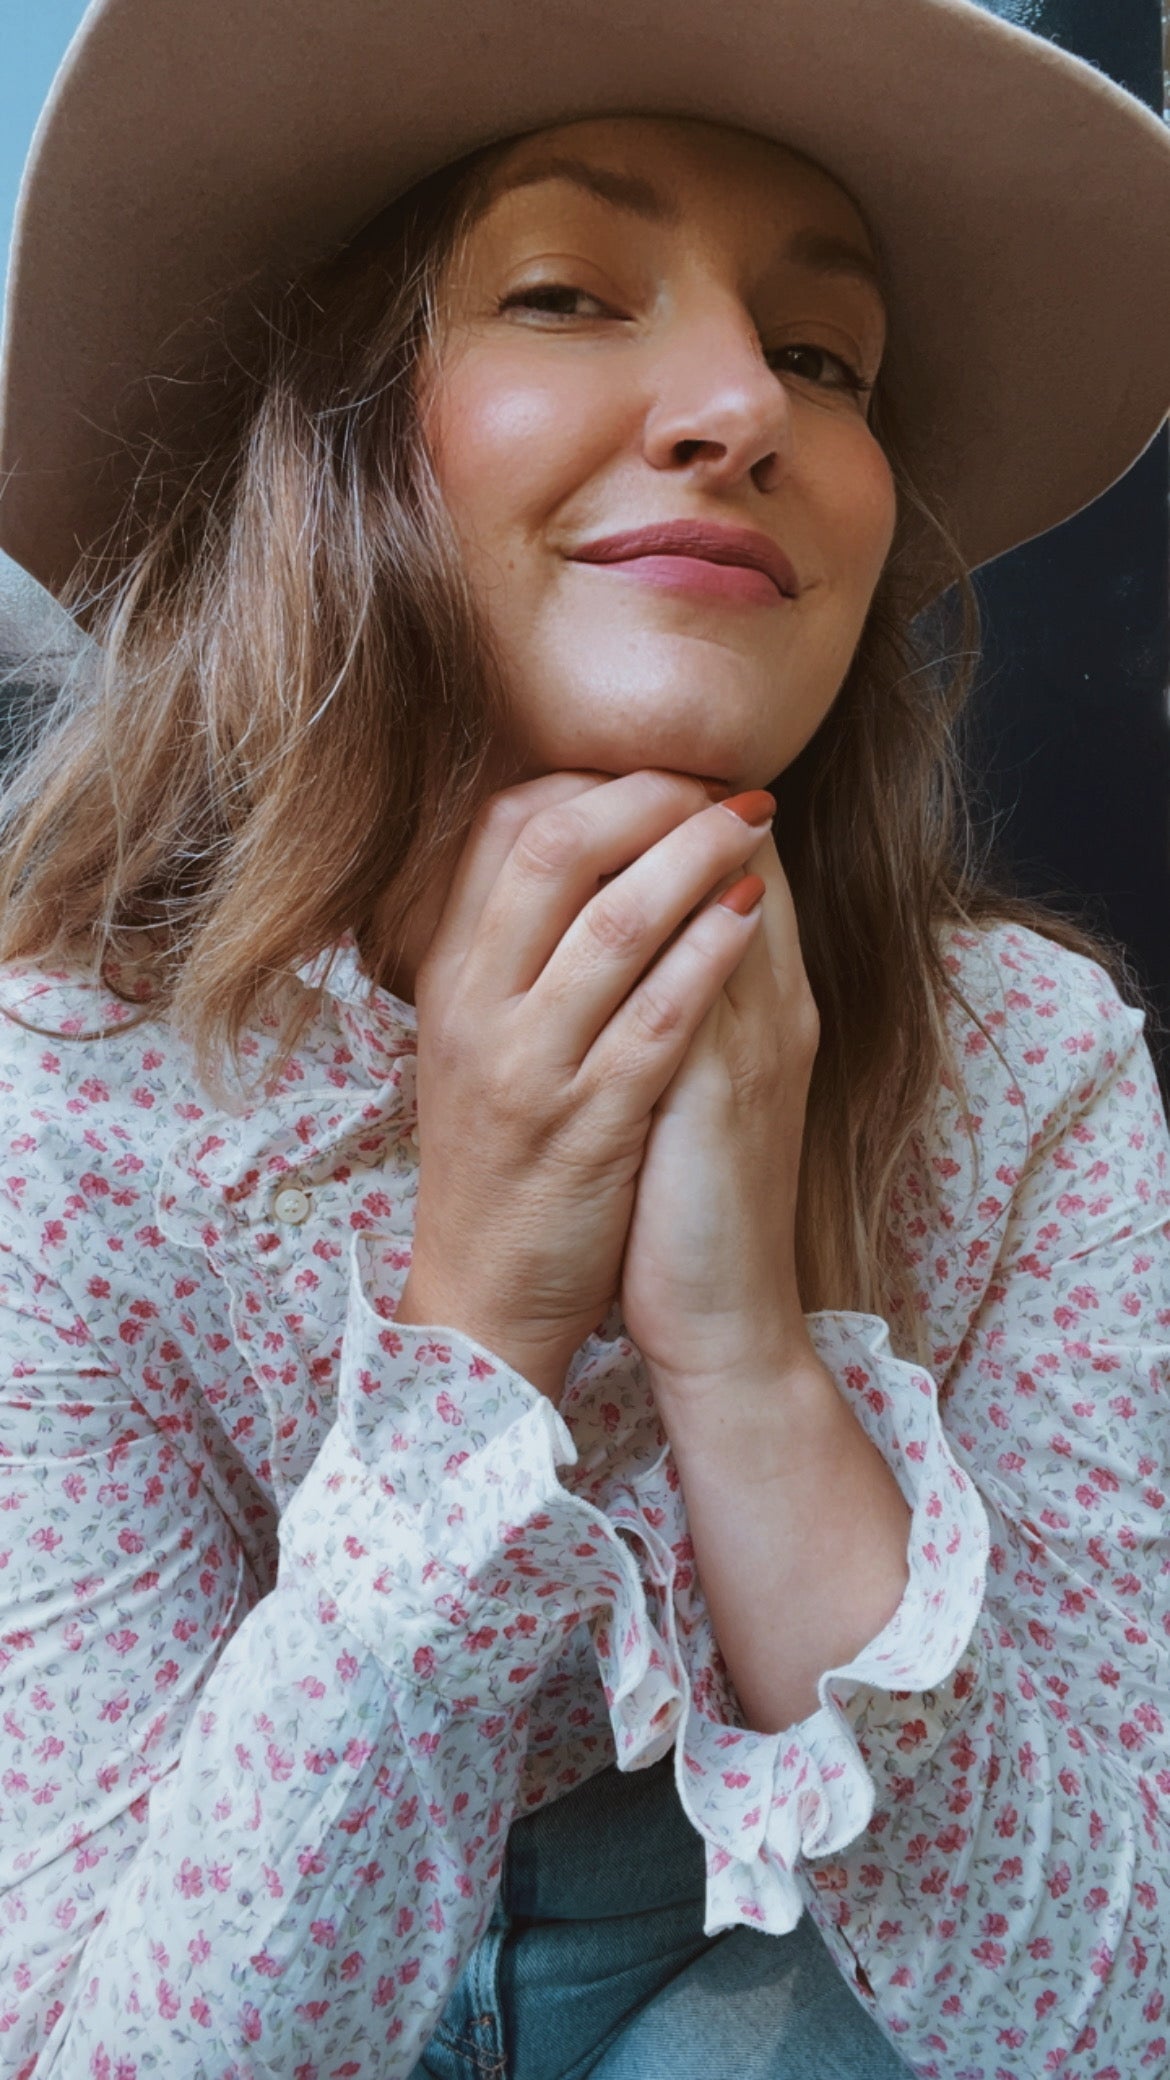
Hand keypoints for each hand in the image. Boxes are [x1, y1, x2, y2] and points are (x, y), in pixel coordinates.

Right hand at [395, 770, 777, 1396]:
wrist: (485, 1298)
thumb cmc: (499, 1159)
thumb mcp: (475, 1041)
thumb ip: (512, 948)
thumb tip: (577, 841)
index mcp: (448, 979)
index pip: (499, 830)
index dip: (585, 779)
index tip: (655, 770)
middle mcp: (477, 1010)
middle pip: (553, 849)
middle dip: (646, 797)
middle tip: (715, 780)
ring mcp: (532, 1067)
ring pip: (614, 922)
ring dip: (695, 855)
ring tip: (753, 821)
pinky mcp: (590, 1125)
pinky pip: (659, 1016)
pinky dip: (712, 952)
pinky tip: (754, 913)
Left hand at [618, 833, 820, 1399]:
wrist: (726, 1319)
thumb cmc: (689, 1198)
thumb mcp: (687, 1082)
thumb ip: (669, 1000)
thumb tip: (612, 925)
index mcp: (766, 1005)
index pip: (736, 858)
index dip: (668, 806)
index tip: (606, 777)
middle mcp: (774, 1008)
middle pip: (736, 851)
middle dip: (662, 797)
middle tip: (594, 762)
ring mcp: (756, 1044)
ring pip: (720, 891)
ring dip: (651, 839)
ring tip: (581, 798)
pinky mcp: (721, 1091)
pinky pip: (693, 970)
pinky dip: (643, 922)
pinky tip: (573, 891)